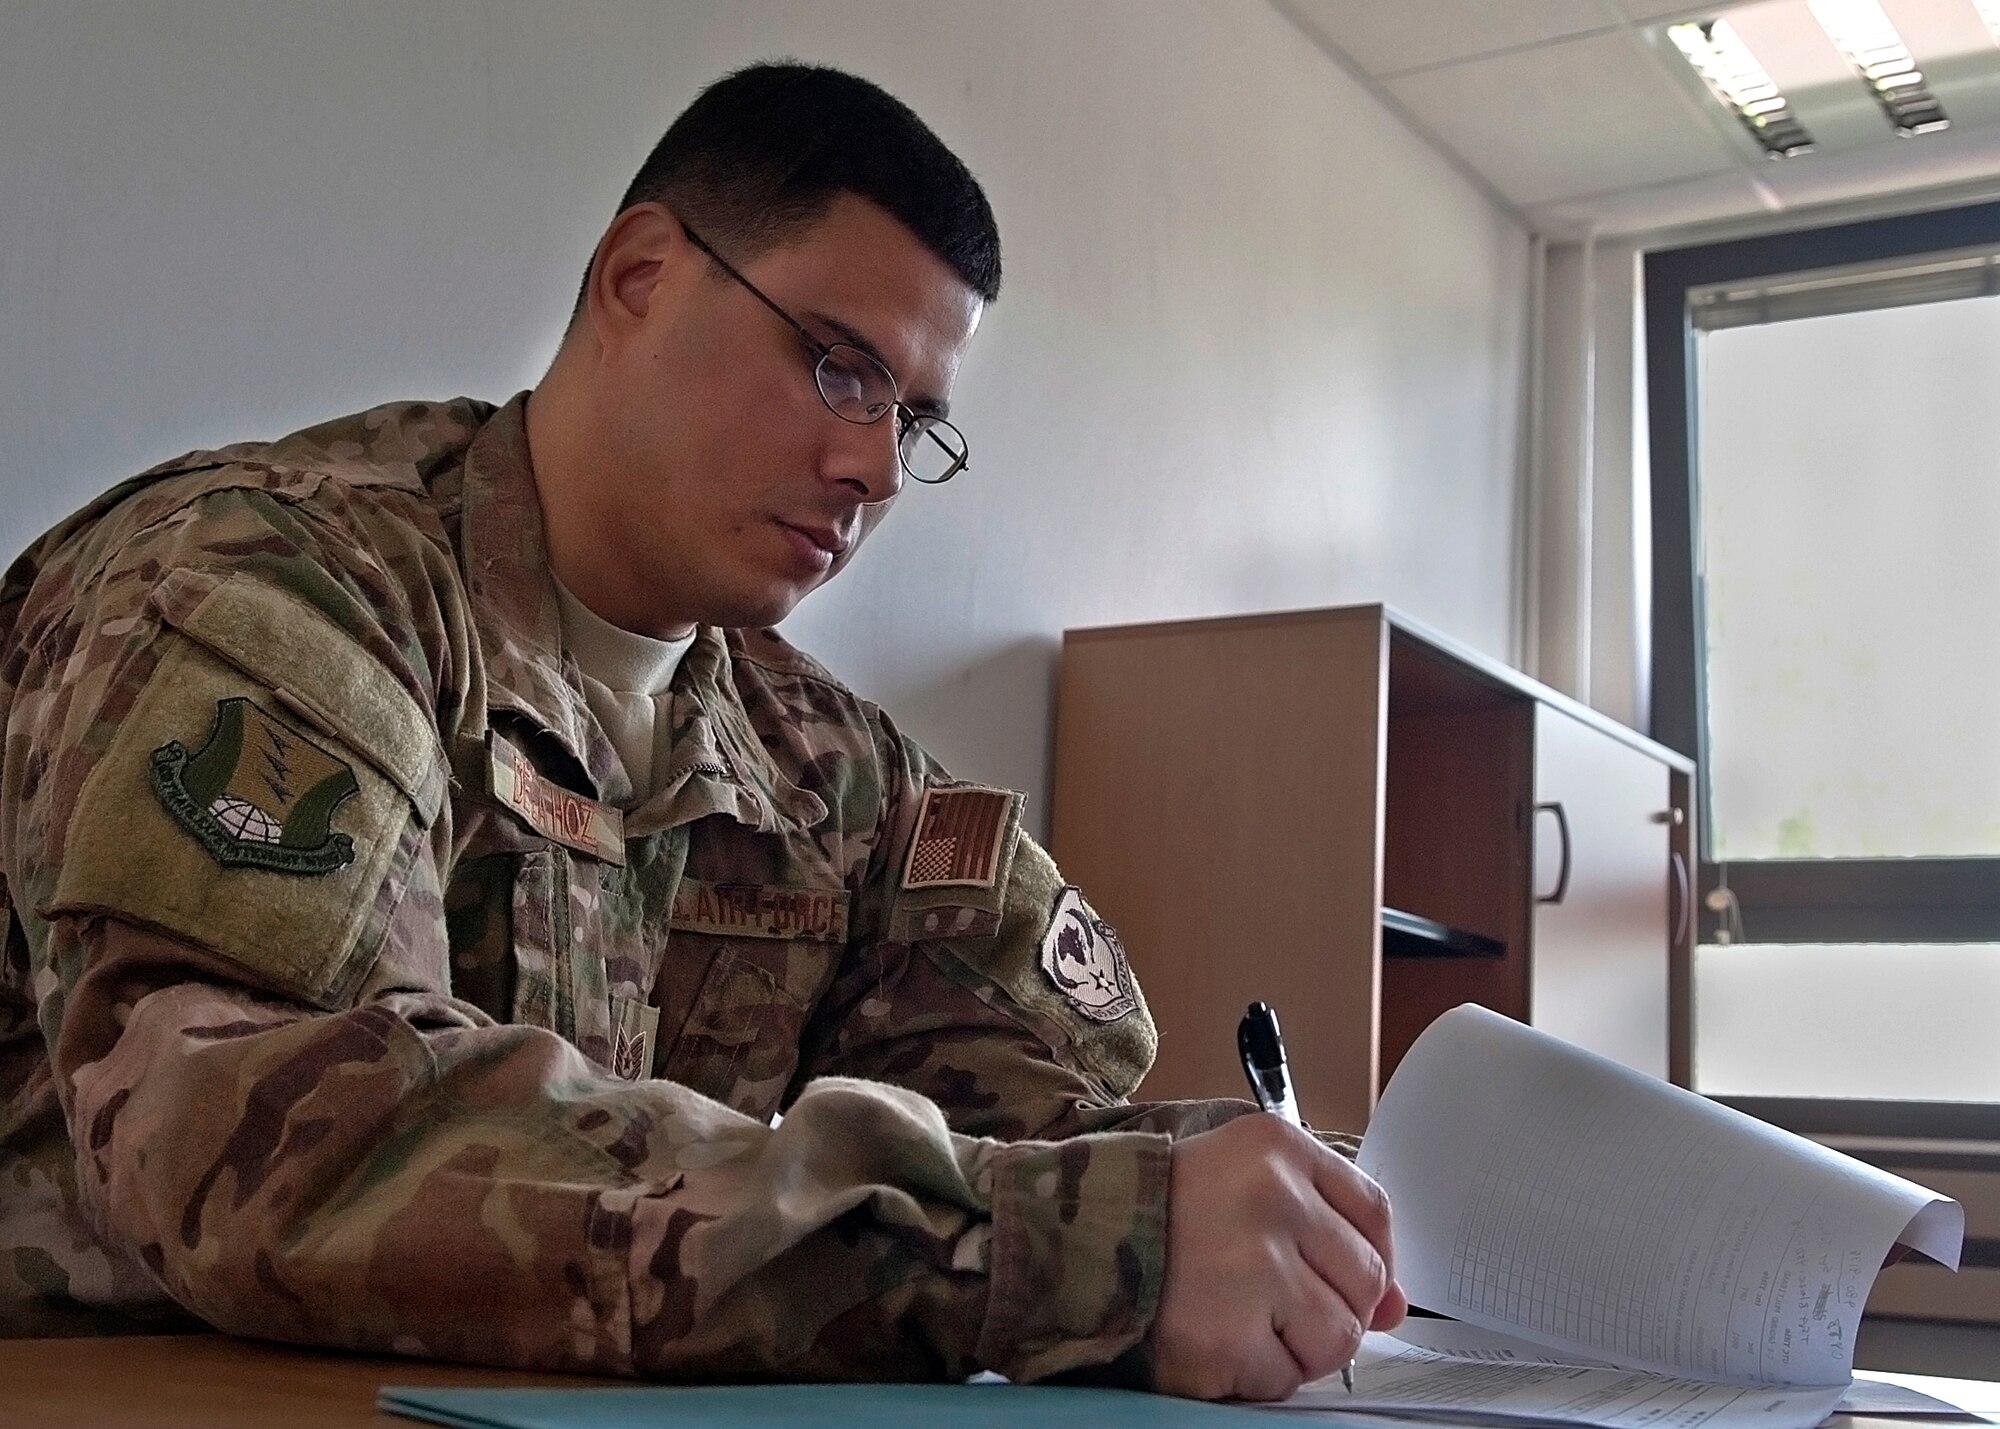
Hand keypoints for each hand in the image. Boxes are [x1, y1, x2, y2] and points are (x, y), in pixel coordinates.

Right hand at [1149, 1112, 1406, 1401]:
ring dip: (1301, 1346)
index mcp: (1278, 1148)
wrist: (1076, 1240)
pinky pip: (1285, 1377)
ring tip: (1247, 1321)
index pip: (1375, 1211)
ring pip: (1338, 1336)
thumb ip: (1329, 1229)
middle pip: (1366, 1279)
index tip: (1345, 1277)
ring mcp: (1251, 1268)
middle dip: (1334, 1305)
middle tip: (1278, 1301)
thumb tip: (1398, 1305)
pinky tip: (1220, 1338)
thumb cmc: (1167, 1211)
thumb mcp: (1248, 1182)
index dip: (1373, 1256)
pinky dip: (1258, 1373)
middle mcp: (1272, 1199)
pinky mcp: (1226, 1333)